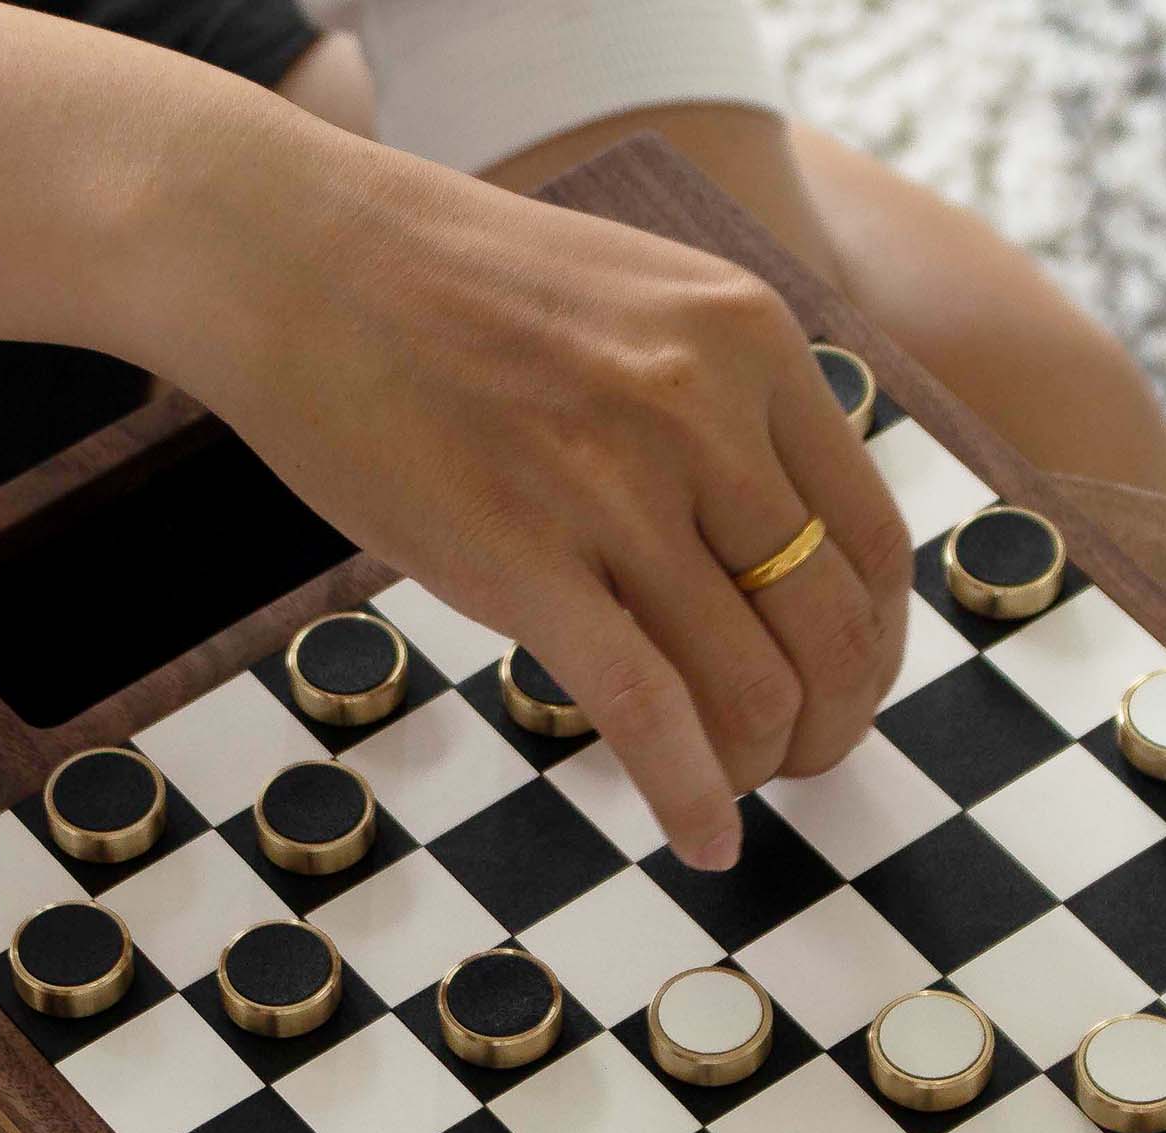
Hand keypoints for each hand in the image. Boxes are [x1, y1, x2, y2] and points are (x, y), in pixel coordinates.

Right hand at [149, 123, 912, 869]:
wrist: (288, 254)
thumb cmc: (459, 295)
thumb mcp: (646, 308)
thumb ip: (736, 413)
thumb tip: (799, 556)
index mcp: (751, 343)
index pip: (876, 544)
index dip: (877, 650)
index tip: (844, 690)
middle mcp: (702, 410)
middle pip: (832, 629)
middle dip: (832, 725)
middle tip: (798, 760)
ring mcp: (611, 485)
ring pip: (753, 687)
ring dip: (761, 767)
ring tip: (733, 787)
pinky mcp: (518, 559)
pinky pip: (646, 714)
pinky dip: (689, 800)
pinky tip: (703, 845)